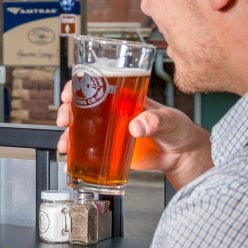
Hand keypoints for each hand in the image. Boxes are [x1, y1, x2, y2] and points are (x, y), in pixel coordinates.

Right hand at [57, 82, 212, 190]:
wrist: (183, 155)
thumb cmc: (178, 128)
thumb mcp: (169, 119)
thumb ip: (154, 120)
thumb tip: (137, 126)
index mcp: (124, 97)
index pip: (95, 84)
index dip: (78, 85)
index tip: (70, 92)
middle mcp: (112, 113)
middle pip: (81, 107)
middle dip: (66, 111)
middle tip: (65, 119)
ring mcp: (110, 133)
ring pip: (81, 131)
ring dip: (67, 137)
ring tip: (65, 145)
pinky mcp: (111, 152)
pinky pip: (90, 154)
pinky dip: (77, 159)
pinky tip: (71, 164)